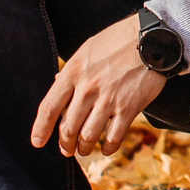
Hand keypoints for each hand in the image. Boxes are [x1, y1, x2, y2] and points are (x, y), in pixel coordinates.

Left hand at [31, 14, 169, 157]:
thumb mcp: (87, 51)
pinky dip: (108, 148)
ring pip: (88, 136)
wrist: (152, 39)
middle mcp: (88, 88)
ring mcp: (109, 99)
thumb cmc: (117, 42)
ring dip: (84, 148)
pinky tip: (106, 149)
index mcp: (73, 73)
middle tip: (66, 150)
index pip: (49, 108)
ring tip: (84, 150)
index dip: (41, 129)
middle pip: (68, 127)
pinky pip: (114, 137)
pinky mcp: (129, 108)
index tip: (37, 142)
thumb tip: (56, 81)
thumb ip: (72, 70)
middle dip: (65, 143)